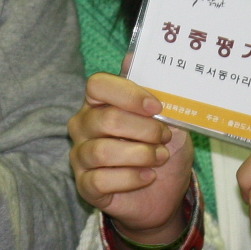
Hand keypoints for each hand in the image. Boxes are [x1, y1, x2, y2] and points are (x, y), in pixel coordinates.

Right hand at [68, 73, 193, 249]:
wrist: (163, 194)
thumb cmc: (161, 151)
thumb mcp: (169, 121)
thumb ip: (154, 91)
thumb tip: (133, 55)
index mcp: (99, 103)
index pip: (97, 85)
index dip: (127, 94)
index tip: (156, 108)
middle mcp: (84, 125)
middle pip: (106, 119)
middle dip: (144, 130)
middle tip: (164, 137)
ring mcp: (81, 156)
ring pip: (103, 151)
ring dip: (141, 155)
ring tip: (160, 158)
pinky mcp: (85, 185)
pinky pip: (101, 180)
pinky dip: (132, 178)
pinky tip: (148, 177)